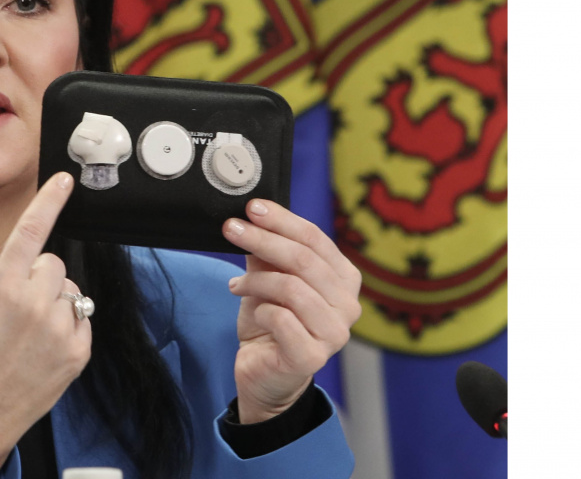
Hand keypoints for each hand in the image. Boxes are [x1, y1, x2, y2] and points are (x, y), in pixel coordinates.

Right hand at [0, 172, 90, 478]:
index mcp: (1, 287)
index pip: (32, 231)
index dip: (49, 200)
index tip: (64, 181)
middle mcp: (34, 304)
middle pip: (52, 263)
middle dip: (36, 275)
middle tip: (13, 305)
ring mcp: (59, 329)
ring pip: (69, 290)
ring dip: (53, 301)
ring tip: (26, 330)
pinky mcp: (78, 351)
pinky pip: (81, 318)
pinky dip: (66, 325)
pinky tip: (41, 346)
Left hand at [222, 199, 361, 423]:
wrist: (264, 373)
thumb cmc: (271, 323)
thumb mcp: (267, 279)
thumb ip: (267, 252)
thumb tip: (252, 218)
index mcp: (344, 279)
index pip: (315, 239)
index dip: (282, 220)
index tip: (252, 207)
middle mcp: (349, 305)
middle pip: (303, 260)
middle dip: (262, 240)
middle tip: (231, 229)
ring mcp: (335, 334)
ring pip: (291, 287)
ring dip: (255, 281)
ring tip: (236, 285)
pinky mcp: (312, 357)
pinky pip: (280, 318)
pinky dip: (260, 310)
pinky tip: (253, 313)